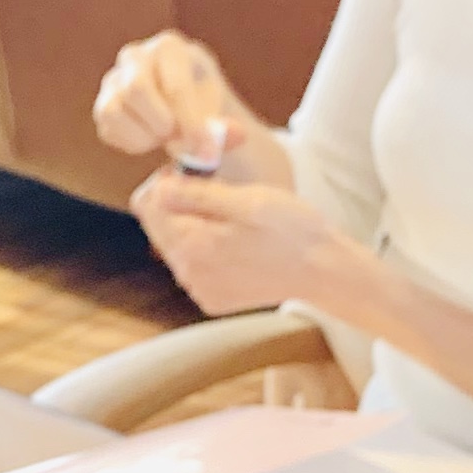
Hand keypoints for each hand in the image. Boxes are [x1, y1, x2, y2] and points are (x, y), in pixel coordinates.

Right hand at [93, 33, 280, 174]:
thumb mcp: (219, 112)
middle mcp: (135, 56)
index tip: (204, 151)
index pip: (175, 85)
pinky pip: (108, 128)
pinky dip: (131, 143)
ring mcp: (113, 79)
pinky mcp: (102, 104)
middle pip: (136, 89)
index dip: (190, 123)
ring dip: (144, 135)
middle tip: (181, 142)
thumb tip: (228, 139)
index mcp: (169, 47)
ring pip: (115, 110)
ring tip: (165, 138)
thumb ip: (224, 129)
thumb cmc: (200, 103)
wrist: (180, 106)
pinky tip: (150, 139)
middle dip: (161, 124)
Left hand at [132, 170, 370, 318]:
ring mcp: (199, 290)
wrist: (323, 271)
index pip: (149, 204)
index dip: (168, 180)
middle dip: (180, 204)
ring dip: (194, 226)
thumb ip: (197, 195)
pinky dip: (207, 249)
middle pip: (158, 226)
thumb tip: (159, 188)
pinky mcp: (212, 299)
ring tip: (233, 219)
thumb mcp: (247, 201)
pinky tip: (237, 243)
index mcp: (192, 247)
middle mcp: (187, 274)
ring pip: (176, 246)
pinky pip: (194, 266)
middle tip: (218, 192)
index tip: (198, 173)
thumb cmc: (292, 231)